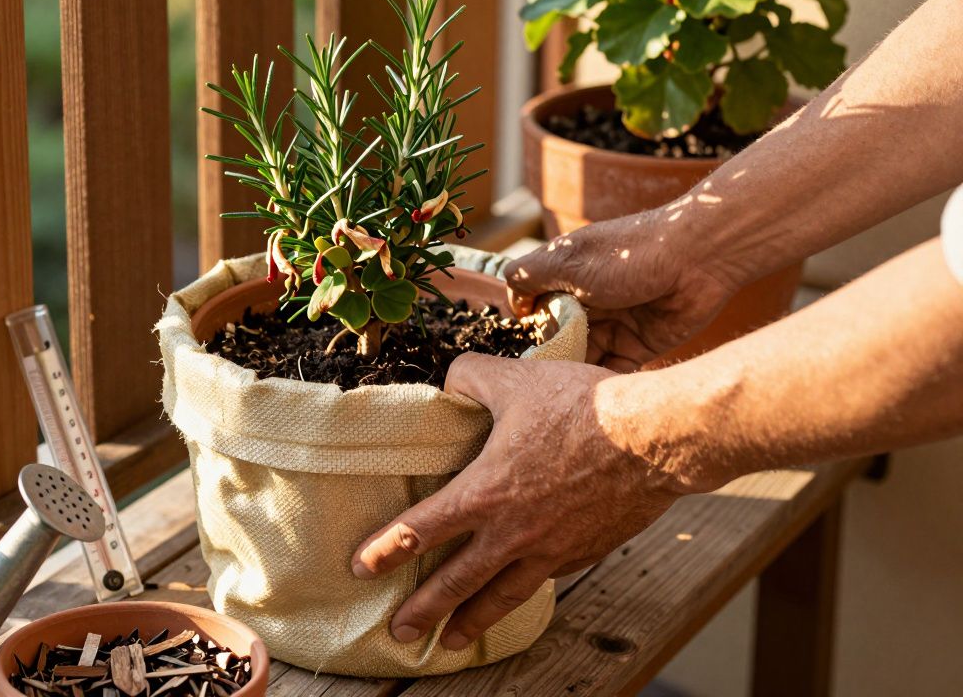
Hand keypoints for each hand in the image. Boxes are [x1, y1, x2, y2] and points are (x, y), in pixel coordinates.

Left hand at [350, 353, 686, 649]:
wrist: (656, 438)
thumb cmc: (585, 407)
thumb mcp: (514, 379)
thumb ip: (470, 378)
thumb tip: (449, 381)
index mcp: (485, 493)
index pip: (420, 531)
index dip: (386, 551)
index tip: (362, 568)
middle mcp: (513, 532)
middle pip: (456, 582)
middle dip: (424, 609)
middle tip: (400, 631)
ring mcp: (551, 549)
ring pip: (503, 595)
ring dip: (473, 620)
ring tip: (454, 640)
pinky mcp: (585, 551)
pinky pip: (546, 580)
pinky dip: (525, 593)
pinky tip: (518, 594)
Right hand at [505, 211, 747, 370]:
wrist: (700, 259)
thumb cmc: (629, 254)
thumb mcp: (567, 260)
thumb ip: (529, 276)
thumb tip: (512, 301)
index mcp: (568, 275)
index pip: (535, 305)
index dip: (529, 325)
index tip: (526, 344)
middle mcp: (589, 300)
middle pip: (559, 336)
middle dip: (551, 356)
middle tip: (543, 379)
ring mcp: (615, 323)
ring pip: (584, 356)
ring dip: (575, 372)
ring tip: (563, 392)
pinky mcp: (641, 344)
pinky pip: (614, 369)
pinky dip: (602, 382)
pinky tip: (591, 395)